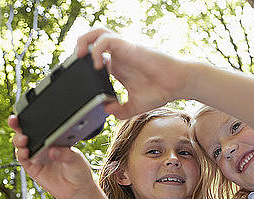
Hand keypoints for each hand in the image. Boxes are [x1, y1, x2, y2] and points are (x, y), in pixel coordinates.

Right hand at [9, 115, 96, 198]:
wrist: (77, 190)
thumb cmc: (78, 170)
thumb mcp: (76, 159)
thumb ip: (66, 154)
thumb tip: (53, 150)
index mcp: (53, 138)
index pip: (40, 125)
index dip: (31, 117)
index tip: (26, 112)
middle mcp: (42, 145)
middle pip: (25, 131)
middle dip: (17, 124)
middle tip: (14, 120)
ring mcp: (36, 156)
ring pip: (21, 144)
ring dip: (19, 140)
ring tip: (24, 139)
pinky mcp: (32, 168)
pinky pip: (23, 159)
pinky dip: (21, 154)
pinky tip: (25, 152)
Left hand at [75, 28, 190, 118]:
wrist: (177, 84)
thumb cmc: (160, 90)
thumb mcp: (134, 106)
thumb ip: (119, 110)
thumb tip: (106, 111)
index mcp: (118, 66)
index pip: (94, 55)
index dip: (82, 62)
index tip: (77, 74)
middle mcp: (118, 55)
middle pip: (93, 38)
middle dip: (80, 45)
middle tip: (75, 61)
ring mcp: (123, 49)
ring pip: (98, 32)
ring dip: (85, 41)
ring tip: (80, 56)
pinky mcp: (129, 47)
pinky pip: (106, 40)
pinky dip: (97, 50)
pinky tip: (98, 65)